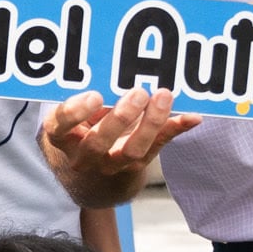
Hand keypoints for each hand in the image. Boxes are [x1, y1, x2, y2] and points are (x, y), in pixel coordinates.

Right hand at [39, 87, 200, 204]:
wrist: (92, 178)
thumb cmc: (82, 131)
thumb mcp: (75, 118)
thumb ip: (90, 101)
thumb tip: (118, 73)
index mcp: (62, 137)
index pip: (60, 126)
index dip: (75, 112)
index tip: (94, 96)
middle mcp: (84, 156)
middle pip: (99, 143)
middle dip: (120, 117)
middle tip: (137, 93)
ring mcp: (111, 165)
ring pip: (132, 151)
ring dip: (151, 122)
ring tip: (163, 96)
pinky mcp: (137, 166)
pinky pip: (158, 147)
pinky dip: (176, 129)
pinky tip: (192, 117)